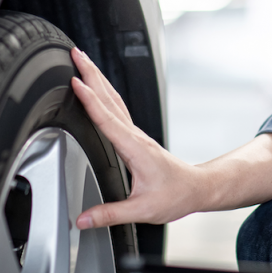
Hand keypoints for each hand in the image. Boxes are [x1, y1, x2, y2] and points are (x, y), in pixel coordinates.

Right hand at [70, 47, 207, 228]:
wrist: (196, 188)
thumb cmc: (175, 196)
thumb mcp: (141, 210)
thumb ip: (109, 214)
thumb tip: (82, 219)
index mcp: (134, 149)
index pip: (107, 119)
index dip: (90, 100)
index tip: (75, 82)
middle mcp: (134, 136)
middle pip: (109, 97)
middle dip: (91, 73)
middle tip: (75, 53)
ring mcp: (135, 134)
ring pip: (113, 98)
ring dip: (97, 77)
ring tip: (82, 61)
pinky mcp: (134, 136)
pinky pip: (116, 108)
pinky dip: (103, 92)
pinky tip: (97, 88)